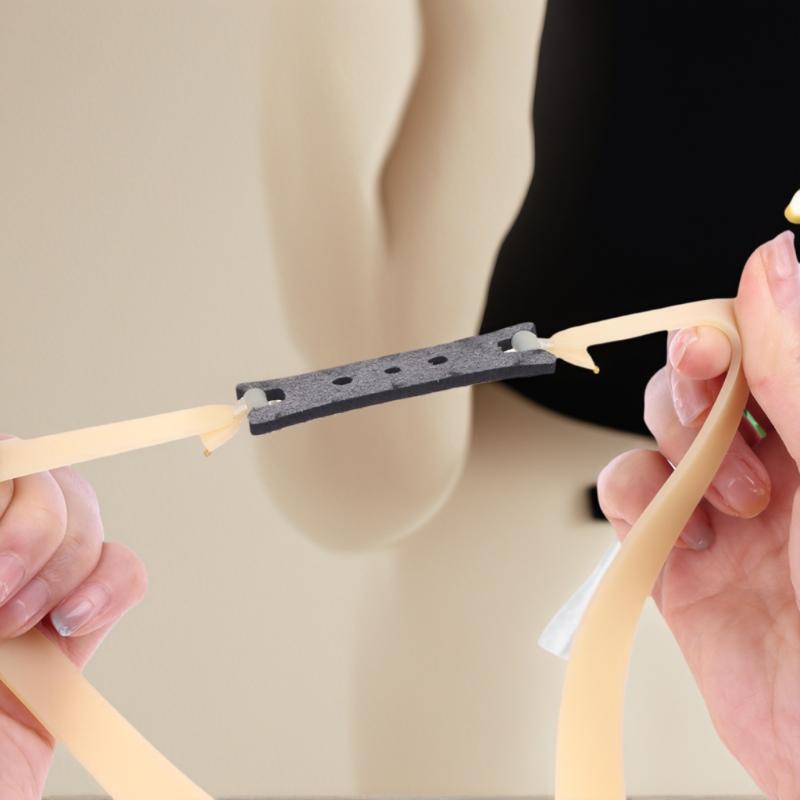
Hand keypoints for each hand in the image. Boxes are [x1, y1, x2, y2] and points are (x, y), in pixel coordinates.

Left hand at [0, 450, 146, 798]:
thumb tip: (14, 473)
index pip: (1, 461)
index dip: (9, 481)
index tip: (2, 551)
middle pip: (44, 479)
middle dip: (31, 531)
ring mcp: (30, 588)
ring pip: (87, 520)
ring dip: (64, 568)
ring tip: (15, 624)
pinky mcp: (73, 629)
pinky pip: (123, 575)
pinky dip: (110, 589)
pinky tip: (70, 624)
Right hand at [597, 231, 799, 798]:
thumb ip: (797, 370)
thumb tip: (773, 266)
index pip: (761, 345)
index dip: (725, 333)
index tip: (707, 346)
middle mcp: (783, 467)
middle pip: (697, 386)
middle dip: (695, 402)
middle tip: (714, 422)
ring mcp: (728, 514)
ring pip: (657, 436)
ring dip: (673, 460)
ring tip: (724, 507)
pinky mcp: (678, 561)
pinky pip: (628, 500)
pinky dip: (636, 506)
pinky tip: (677, 537)